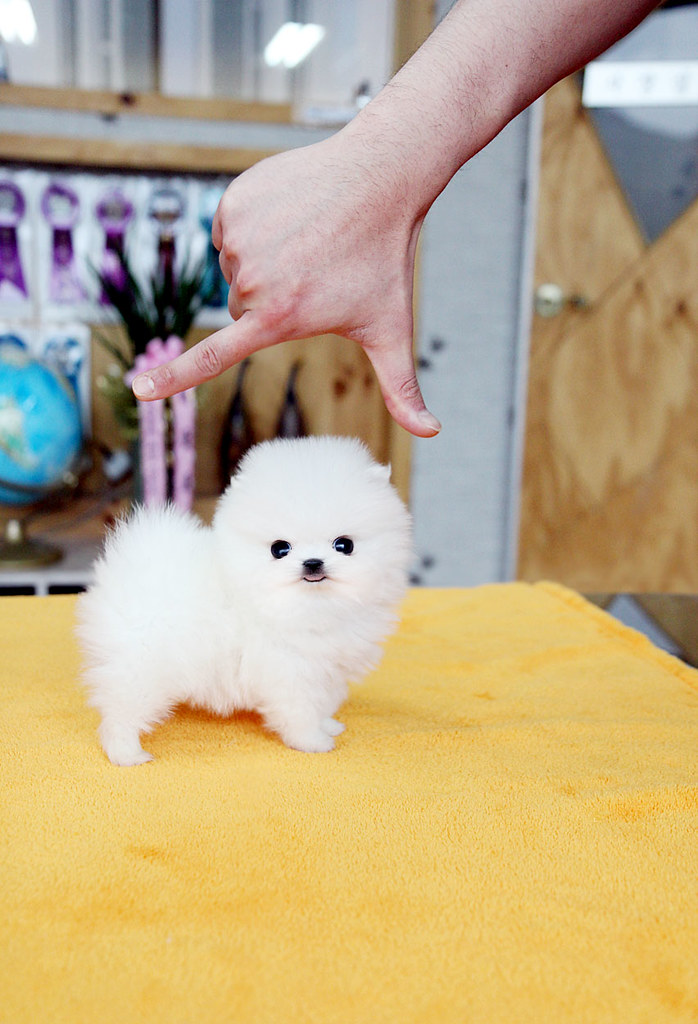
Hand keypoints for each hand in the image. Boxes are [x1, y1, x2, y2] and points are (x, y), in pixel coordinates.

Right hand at [132, 135, 440, 437]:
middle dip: (269, 300)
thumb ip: (403, 387)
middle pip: (240, 307)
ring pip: (236, 268)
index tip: (140, 392)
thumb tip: (432, 432)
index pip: (215, 356)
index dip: (175, 377)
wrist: (380, 175)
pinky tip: (291, 217)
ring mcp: (238, 237)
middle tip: (314, 273)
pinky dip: (254, 228)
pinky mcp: (231, 202)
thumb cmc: (385, 258)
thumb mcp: (391, 328)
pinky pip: (230, 232)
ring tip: (306, 240)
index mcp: (279, 316)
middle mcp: (250, 280)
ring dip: (264, 261)